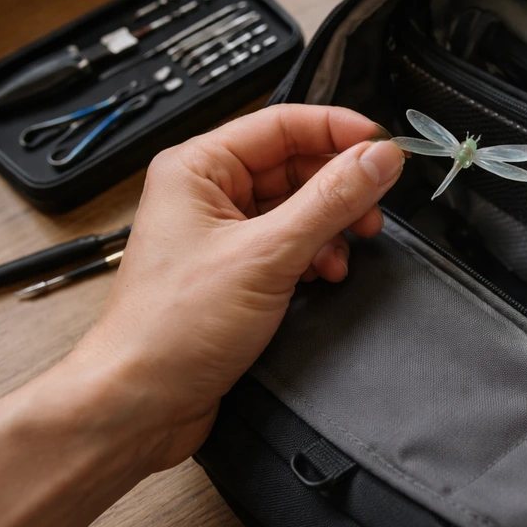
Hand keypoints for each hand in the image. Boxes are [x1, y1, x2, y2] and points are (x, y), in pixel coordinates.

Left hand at [73, 104, 403, 472]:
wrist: (142, 403)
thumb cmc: (170, 329)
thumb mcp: (267, 255)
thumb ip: (330, 202)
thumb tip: (377, 160)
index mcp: (198, 169)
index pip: (283, 123)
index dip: (339, 131)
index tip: (384, 147)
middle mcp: (209, 195)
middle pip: (296, 166)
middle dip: (341, 187)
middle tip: (376, 205)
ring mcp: (224, 234)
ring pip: (299, 207)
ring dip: (332, 226)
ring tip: (350, 247)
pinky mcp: (238, 271)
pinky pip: (292, 243)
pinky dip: (318, 255)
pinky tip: (327, 273)